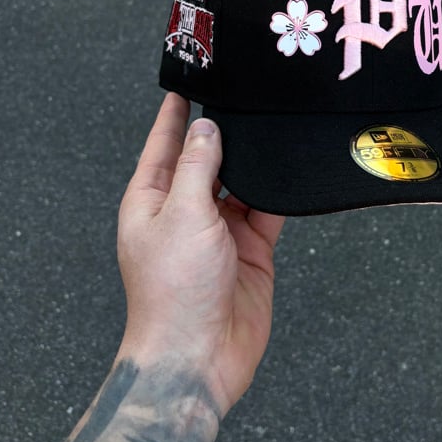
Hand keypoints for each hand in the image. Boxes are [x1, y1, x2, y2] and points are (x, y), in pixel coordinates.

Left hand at [115, 93, 284, 414]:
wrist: (199, 356)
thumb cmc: (173, 292)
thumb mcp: (183, 215)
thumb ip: (199, 168)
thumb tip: (209, 130)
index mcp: (152, 202)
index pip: (164, 147)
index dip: (175, 116)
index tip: (186, 85)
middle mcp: (184, 213)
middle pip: (206, 162)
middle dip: (221, 134)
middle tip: (242, 97)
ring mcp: (219, 232)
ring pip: (240, 183)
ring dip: (253, 163)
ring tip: (270, 127)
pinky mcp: (250, 251)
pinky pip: (267, 211)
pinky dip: (278, 194)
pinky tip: (290, 173)